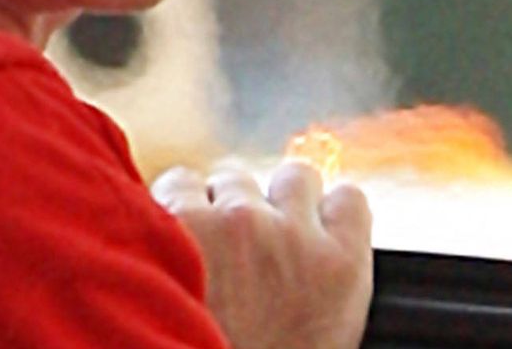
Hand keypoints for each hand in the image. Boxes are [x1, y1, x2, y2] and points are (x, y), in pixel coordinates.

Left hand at [153, 160, 371, 348]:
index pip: (348, 201)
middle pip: (295, 178)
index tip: (301, 226)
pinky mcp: (184, 214)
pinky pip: (180, 181)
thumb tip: (309, 259)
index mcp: (341, 271)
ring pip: (232, 179)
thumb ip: (321, 286)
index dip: (320, 212)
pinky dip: (169, 206)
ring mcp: (239, 220)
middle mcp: (296, 234)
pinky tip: (162, 246)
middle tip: (244, 243)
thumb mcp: (318, 338)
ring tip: (198, 256)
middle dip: (273, 202)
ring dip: (218, 206)